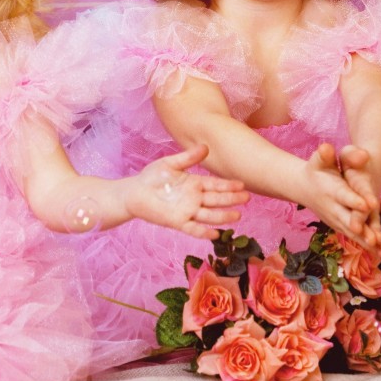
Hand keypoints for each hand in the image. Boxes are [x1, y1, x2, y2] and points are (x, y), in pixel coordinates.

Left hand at [127, 145, 247, 239]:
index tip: (242, 185)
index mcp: (195, 184)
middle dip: (232, 199)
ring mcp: (187, 211)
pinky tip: (216, 234)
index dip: (229, 185)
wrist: (134, 192)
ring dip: (223, 216)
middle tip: (247, 198)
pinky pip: (193, 229)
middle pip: (217, 200)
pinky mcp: (177, 221)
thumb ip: (188, 158)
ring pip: (209, 215)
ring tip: (237, 215)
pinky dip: (204, 232)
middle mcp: (194, 199)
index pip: (216, 185)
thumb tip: (206, 147)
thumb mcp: (170, 163)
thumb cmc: (151, 177)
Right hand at [300, 142, 377, 245]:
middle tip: (376, 237)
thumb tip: (326, 148)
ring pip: (354, 233)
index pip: (344, 195)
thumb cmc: (316, 169)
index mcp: (330, 190)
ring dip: (368, 242)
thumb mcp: (320, 159)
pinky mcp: (341, 227)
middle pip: (349, 220)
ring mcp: (337, 220)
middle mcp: (333, 208)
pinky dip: (369, 247)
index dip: (354, 200)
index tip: (368, 205)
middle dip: (362, 229)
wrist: (304, 187)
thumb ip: (325, 154)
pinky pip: (356, 238)